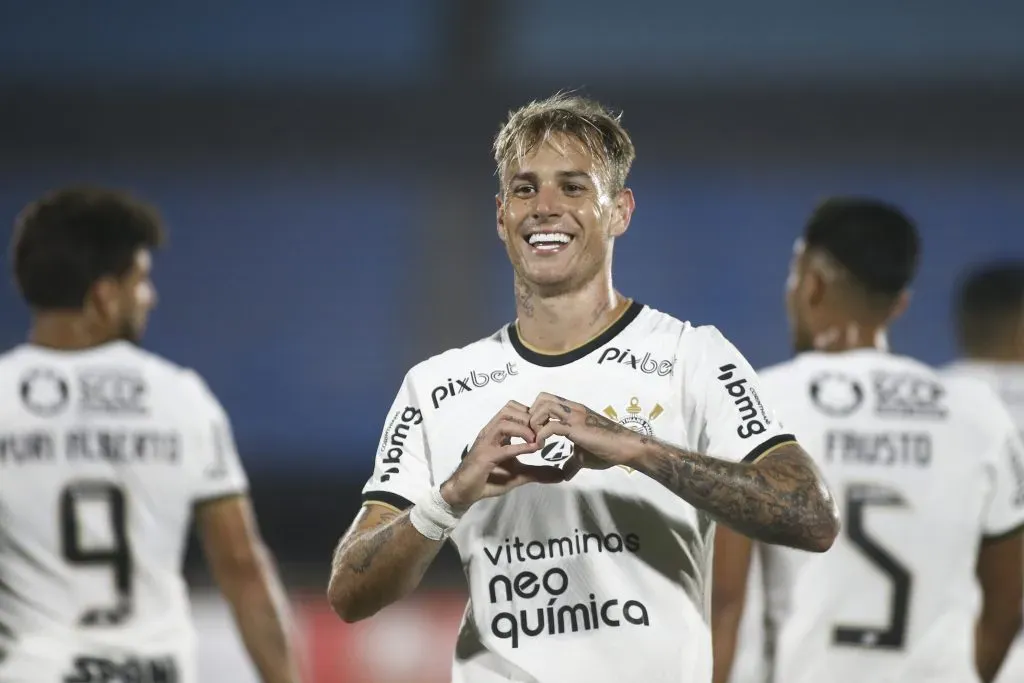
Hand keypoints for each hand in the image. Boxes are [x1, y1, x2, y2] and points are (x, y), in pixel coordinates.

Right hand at [440, 401, 567, 509]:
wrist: (465, 492)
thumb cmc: (489, 479)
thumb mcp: (519, 475)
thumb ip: (538, 472)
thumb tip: (560, 474)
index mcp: (498, 432)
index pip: (514, 409)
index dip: (532, 413)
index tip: (546, 425)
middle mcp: (490, 432)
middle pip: (510, 409)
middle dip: (530, 417)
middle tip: (544, 431)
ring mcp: (486, 443)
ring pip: (504, 422)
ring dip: (525, 429)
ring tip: (538, 441)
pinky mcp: (484, 457)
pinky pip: (502, 448)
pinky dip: (519, 447)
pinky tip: (533, 449)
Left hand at [528, 392, 644, 477]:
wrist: (625, 448)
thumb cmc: (607, 450)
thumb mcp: (584, 456)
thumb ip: (572, 462)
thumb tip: (565, 474)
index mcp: (572, 411)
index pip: (546, 400)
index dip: (535, 414)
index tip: (534, 433)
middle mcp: (571, 409)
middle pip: (542, 398)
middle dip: (531, 415)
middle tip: (532, 434)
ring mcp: (574, 416)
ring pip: (544, 407)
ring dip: (535, 423)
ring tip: (536, 440)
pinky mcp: (576, 427)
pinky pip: (551, 426)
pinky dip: (541, 436)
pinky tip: (542, 447)